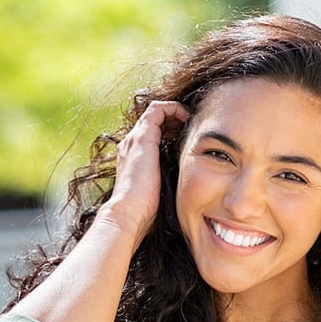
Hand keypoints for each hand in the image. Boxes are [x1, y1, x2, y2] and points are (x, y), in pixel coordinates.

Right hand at [98, 100, 189, 247]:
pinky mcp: (143, 137)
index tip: (187, 137)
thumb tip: (190, 188)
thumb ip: (169, 181)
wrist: (128, 213)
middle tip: (191, 125)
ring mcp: (135, 139)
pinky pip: (158, 109)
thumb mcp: (160, 191)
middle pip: (153, 121)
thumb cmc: (145, 210)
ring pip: (156, 112)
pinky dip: (174, 109)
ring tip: (191, 119)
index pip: (151, 134)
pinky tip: (188, 118)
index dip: (170, 130)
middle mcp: (131, 144)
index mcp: (133, 157)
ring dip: (175, 112)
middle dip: (173, 119)